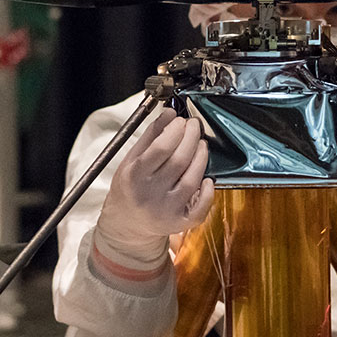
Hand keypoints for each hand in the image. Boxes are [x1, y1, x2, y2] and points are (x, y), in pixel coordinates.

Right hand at [95, 109, 214, 261]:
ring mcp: (166, 211)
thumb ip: (151, 135)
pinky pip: (201, 208)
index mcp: (134, 177)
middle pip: (179, 161)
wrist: (127, 223)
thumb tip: (170, 113)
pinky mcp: (180, 223)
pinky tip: (207, 178)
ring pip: (192, 180)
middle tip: (194, 126)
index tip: (180, 121)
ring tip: (201, 144)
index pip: (161, 149)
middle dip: (191, 138)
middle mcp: (150, 196)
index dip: (175, 131)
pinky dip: (208, 191)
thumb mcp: (131, 159)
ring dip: (201, 157)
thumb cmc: (130, 187)